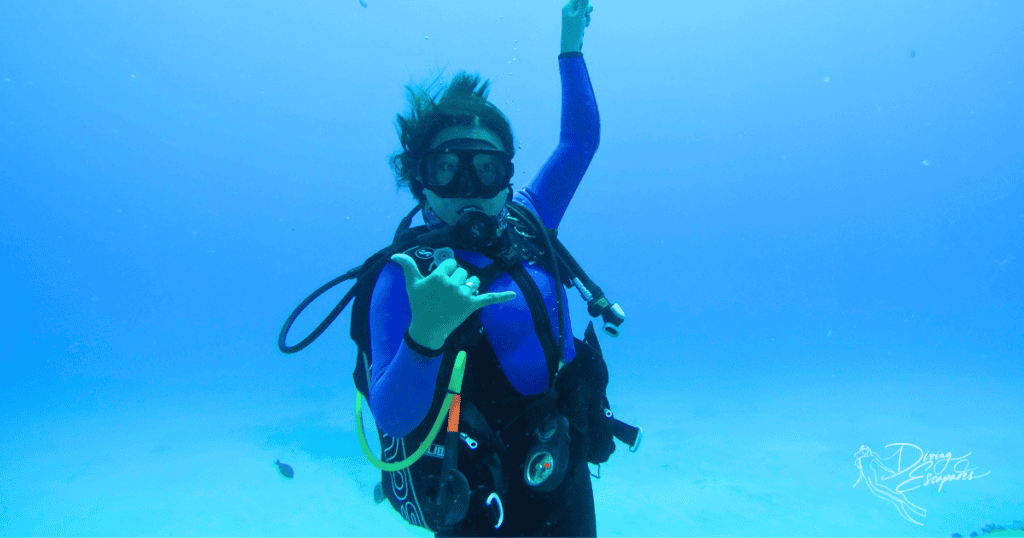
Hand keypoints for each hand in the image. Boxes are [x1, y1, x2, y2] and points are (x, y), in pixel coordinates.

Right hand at [391, 253, 516, 349]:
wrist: (427, 328)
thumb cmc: (419, 304)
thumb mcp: (412, 285)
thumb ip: (408, 267)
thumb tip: (395, 255)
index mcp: (439, 276)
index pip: (452, 263)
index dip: (447, 271)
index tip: (440, 282)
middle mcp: (452, 283)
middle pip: (463, 271)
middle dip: (457, 279)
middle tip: (446, 294)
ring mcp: (463, 295)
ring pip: (473, 281)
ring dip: (468, 286)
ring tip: (457, 298)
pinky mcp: (472, 305)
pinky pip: (489, 299)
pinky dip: (501, 297)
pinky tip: (513, 295)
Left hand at [561, 0, 592, 53]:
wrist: (571, 44)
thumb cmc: (573, 29)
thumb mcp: (579, 16)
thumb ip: (583, 4)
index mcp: (567, 7)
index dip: (584, 1)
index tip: (585, 10)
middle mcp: (569, 10)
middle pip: (582, 3)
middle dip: (587, 9)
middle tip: (586, 14)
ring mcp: (573, 16)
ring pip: (584, 10)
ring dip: (587, 15)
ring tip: (585, 22)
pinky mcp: (576, 22)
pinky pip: (584, 17)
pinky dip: (586, 20)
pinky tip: (585, 26)